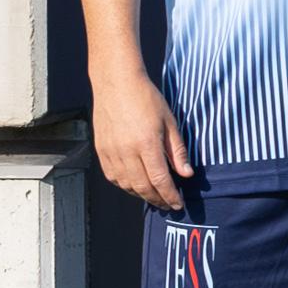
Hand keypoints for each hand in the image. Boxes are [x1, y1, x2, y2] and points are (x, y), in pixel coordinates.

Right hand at [92, 61, 194, 212]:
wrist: (116, 82)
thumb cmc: (146, 98)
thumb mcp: (169, 121)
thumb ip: (177, 151)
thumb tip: (186, 175)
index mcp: (147, 144)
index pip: (160, 180)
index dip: (170, 196)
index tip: (178, 204)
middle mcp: (127, 152)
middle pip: (143, 187)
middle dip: (157, 200)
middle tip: (168, 205)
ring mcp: (111, 152)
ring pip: (127, 185)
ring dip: (142, 195)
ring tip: (154, 196)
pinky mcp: (101, 151)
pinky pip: (113, 177)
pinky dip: (126, 186)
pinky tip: (136, 185)